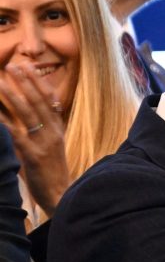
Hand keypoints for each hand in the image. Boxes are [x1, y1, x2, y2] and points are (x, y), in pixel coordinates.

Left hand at [0, 64, 70, 214]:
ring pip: (27, 113)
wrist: (61, 196)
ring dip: (12, 95)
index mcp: (58, 130)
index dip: (38, 82)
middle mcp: (53, 133)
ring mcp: (44, 143)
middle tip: (12, 65)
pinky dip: (4, 120)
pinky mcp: (33, 155)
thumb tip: (24, 118)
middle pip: (38, 102)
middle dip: (24, 82)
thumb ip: (41, 132)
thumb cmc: (52, 174)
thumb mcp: (51, 149)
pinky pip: (16, 133)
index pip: (50, 100)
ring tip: (0, 80)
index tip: (28, 67)